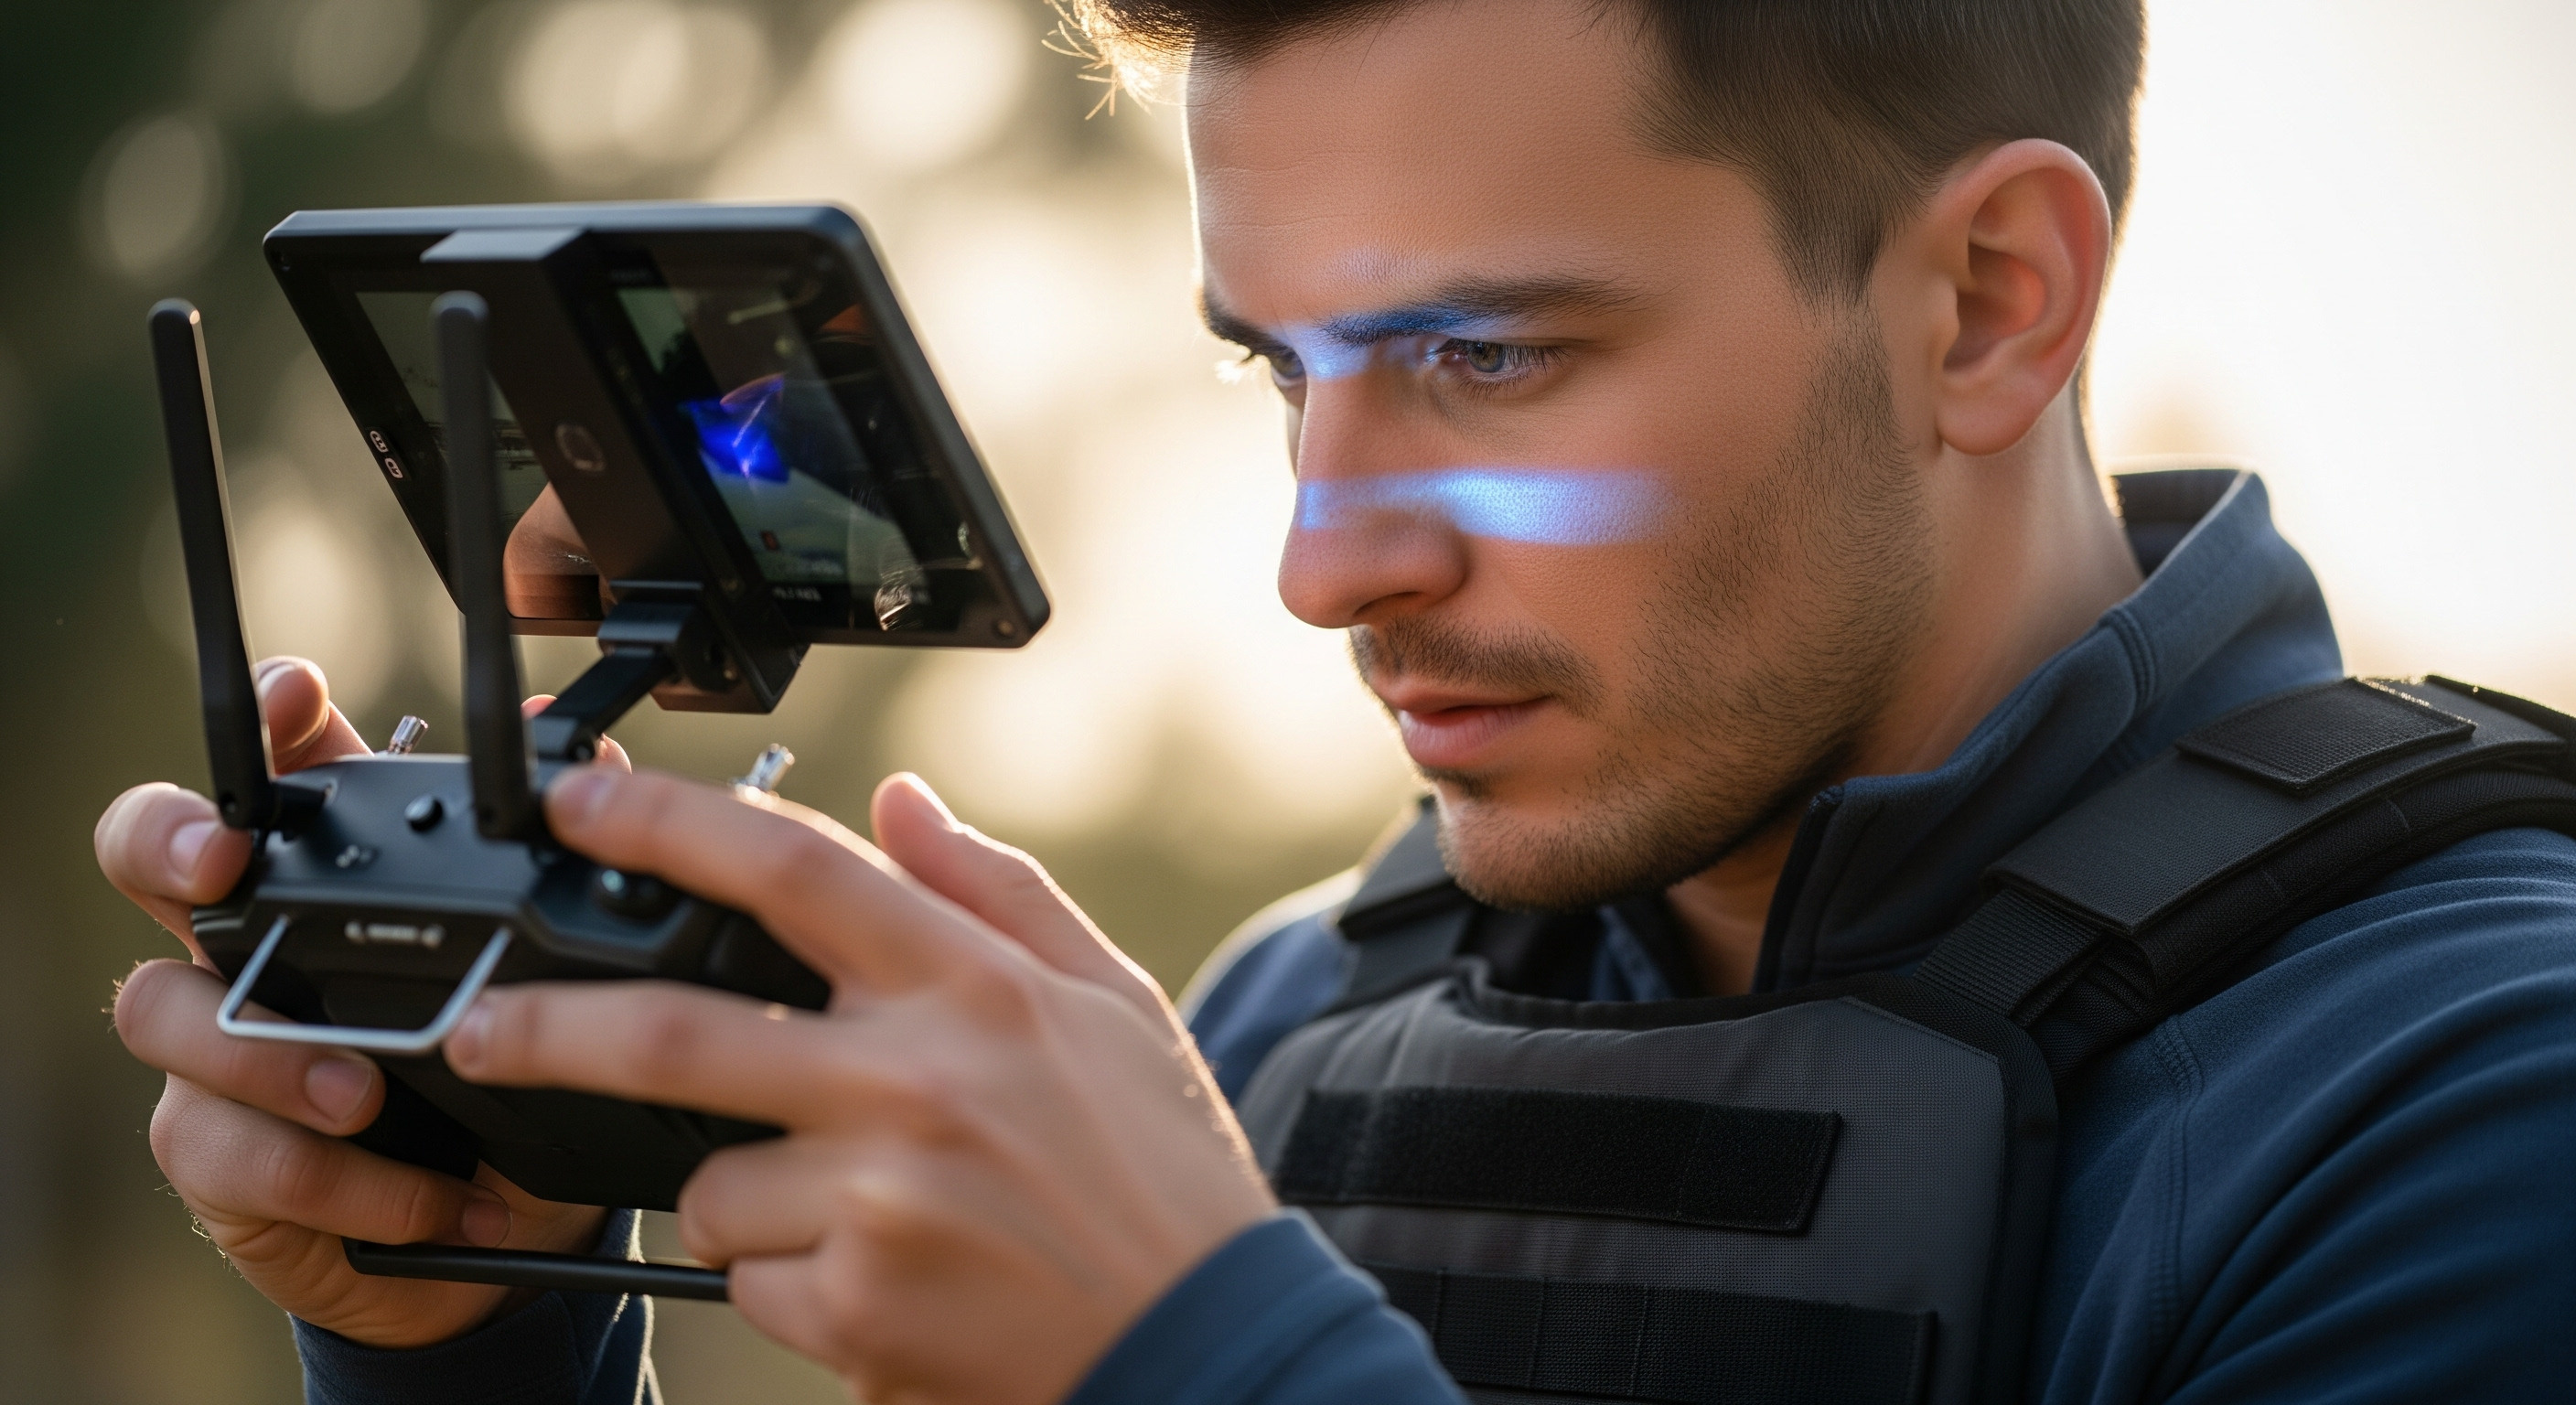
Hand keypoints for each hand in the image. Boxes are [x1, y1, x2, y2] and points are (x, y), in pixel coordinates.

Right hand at [95, 658, 618, 1346]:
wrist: (498, 1227)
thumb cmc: (509, 1076)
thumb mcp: (554, 983)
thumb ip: (568, 874)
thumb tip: (606, 768)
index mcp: (329, 883)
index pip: (274, 769)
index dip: (271, 720)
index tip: (300, 697)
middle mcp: (247, 945)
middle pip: (144, 852)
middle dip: (165, 839)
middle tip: (221, 867)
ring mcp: (213, 1045)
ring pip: (162, 1011)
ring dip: (272, 1057)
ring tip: (368, 1096)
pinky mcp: (214, 1151)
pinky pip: (229, 1150)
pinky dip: (339, 1182)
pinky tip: (424, 1198)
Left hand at [443, 768, 1278, 1402]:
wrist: (1204, 1347)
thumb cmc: (1161, 1176)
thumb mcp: (1111, 1004)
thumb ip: (997, 893)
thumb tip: (899, 802)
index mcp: (976, 989)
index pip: (792, 872)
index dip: (667, 825)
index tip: (582, 806)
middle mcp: (917, 1081)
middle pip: (672, 1030)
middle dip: (544, 1022)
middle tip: (482, 1025)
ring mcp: (881, 1199)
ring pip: (709, 1183)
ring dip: (741, 1194)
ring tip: (853, 1212)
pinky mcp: (858, 1309)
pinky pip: (749, 1280)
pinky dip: (786, 1280)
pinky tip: (882, 1280)